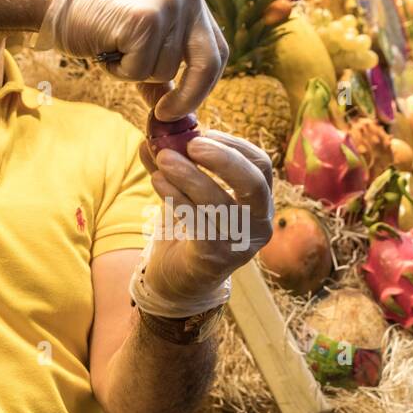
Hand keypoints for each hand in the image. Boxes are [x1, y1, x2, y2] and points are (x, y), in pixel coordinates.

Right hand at [37, 0, 228, 121]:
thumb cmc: (97, 20)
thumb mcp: (141, 43)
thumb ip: (163, 72)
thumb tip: (179, 114)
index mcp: (191, 0)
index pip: (218, 52)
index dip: (205, 85)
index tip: (184, 106)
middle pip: (207, 65)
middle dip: (189, 97)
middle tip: (164, 115)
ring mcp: (167, 6)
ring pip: (165, 71)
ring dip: (136, 73)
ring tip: (114, 48)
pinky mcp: (144, 20)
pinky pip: (139, 70)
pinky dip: (119, 71)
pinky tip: (105, 46)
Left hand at [136, 127, 273, 309]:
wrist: (181, 281)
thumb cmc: (191, 230)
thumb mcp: (186, 191)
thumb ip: (173, 164)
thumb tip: (151, 137)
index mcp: (260, 203)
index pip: (261, 166)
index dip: (234, 146)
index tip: (203, 132)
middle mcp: (259, 224)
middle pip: (254, 184)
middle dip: (223, 159)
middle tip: (192, 143)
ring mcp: (240, 244)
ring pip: (219, 203)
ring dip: (189, 176)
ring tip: (163, 158)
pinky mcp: (215, 258)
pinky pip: (197, 222)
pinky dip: (176, 197)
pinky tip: (158, 181)